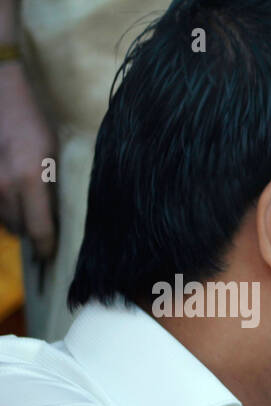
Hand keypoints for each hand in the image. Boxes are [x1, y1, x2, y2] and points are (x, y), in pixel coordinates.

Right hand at [0, 62, 57, 258]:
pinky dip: (5, 209)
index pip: (38, 231)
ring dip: (18, 222)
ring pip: (3, 220)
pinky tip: (18, 200)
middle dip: (35, 234)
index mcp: (30, 178)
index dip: (47, 247)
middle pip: (19, 229)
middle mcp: (4, 183)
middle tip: (49, 232)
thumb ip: (61, 188)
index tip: (54, 256)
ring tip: (34, 213)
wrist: (7, 90)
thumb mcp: (62, 153)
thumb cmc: (42, 119)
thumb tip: (70, 220)